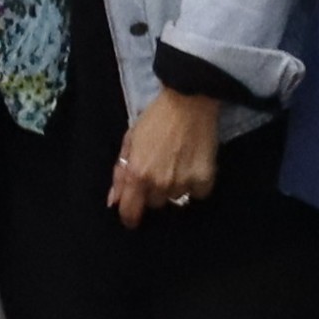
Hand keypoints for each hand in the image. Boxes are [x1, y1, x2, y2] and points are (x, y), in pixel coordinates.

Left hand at [106, 87, 219, 227]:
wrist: (189, 102)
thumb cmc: (155, 119)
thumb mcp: (130, 142)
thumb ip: (120, 174)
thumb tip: (114, 201)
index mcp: (137, 175)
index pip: (130, 211)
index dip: (130, 216)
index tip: (132, 216)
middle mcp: (160, 183)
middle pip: (154, 203)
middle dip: (154, 191)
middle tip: (159, 169)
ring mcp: (184, 183)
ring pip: (176, 198)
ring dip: (175, 186)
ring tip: (177, 163)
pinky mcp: (205, 179)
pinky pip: (198, 194)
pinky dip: (196, 184)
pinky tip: (193, 166)